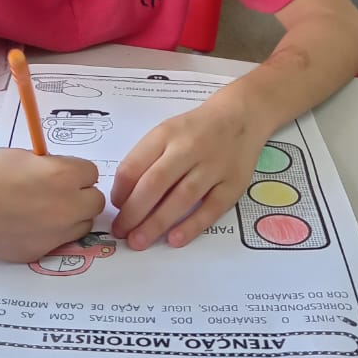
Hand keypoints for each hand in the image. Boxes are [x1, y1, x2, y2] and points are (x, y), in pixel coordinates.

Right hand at [0, 149, 104, 261]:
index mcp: (63, 175)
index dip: (73, 172)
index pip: (91, 173)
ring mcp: (52, 235)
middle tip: (53, 192)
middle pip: (93, 203)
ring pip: (80, 226)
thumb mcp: (24, 157)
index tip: (57, 172)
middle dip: (78, 196)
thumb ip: (52, 168)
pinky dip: (47, 235)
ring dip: (68, 218)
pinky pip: (56, 243)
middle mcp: (65, 207)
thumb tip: (64, 178)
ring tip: (37, 210)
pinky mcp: (35, 254)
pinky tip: (22, 226)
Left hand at [111, 89, 263, 249]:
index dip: (120, 191)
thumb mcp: (166, 132)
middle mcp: (188, 149)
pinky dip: (192, 225)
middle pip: (155, 184)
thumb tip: (124, 198)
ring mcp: (213, 167)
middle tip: (120, 232)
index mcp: (165, 134)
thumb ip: (146, 159)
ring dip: (156, 223)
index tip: (115, 208)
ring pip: (181, 198)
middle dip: (133, 212)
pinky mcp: (233, 184)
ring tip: (139, 242)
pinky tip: (174, 239)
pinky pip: (211, 208)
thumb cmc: (195, 129)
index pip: (135, 165)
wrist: (241, 116)